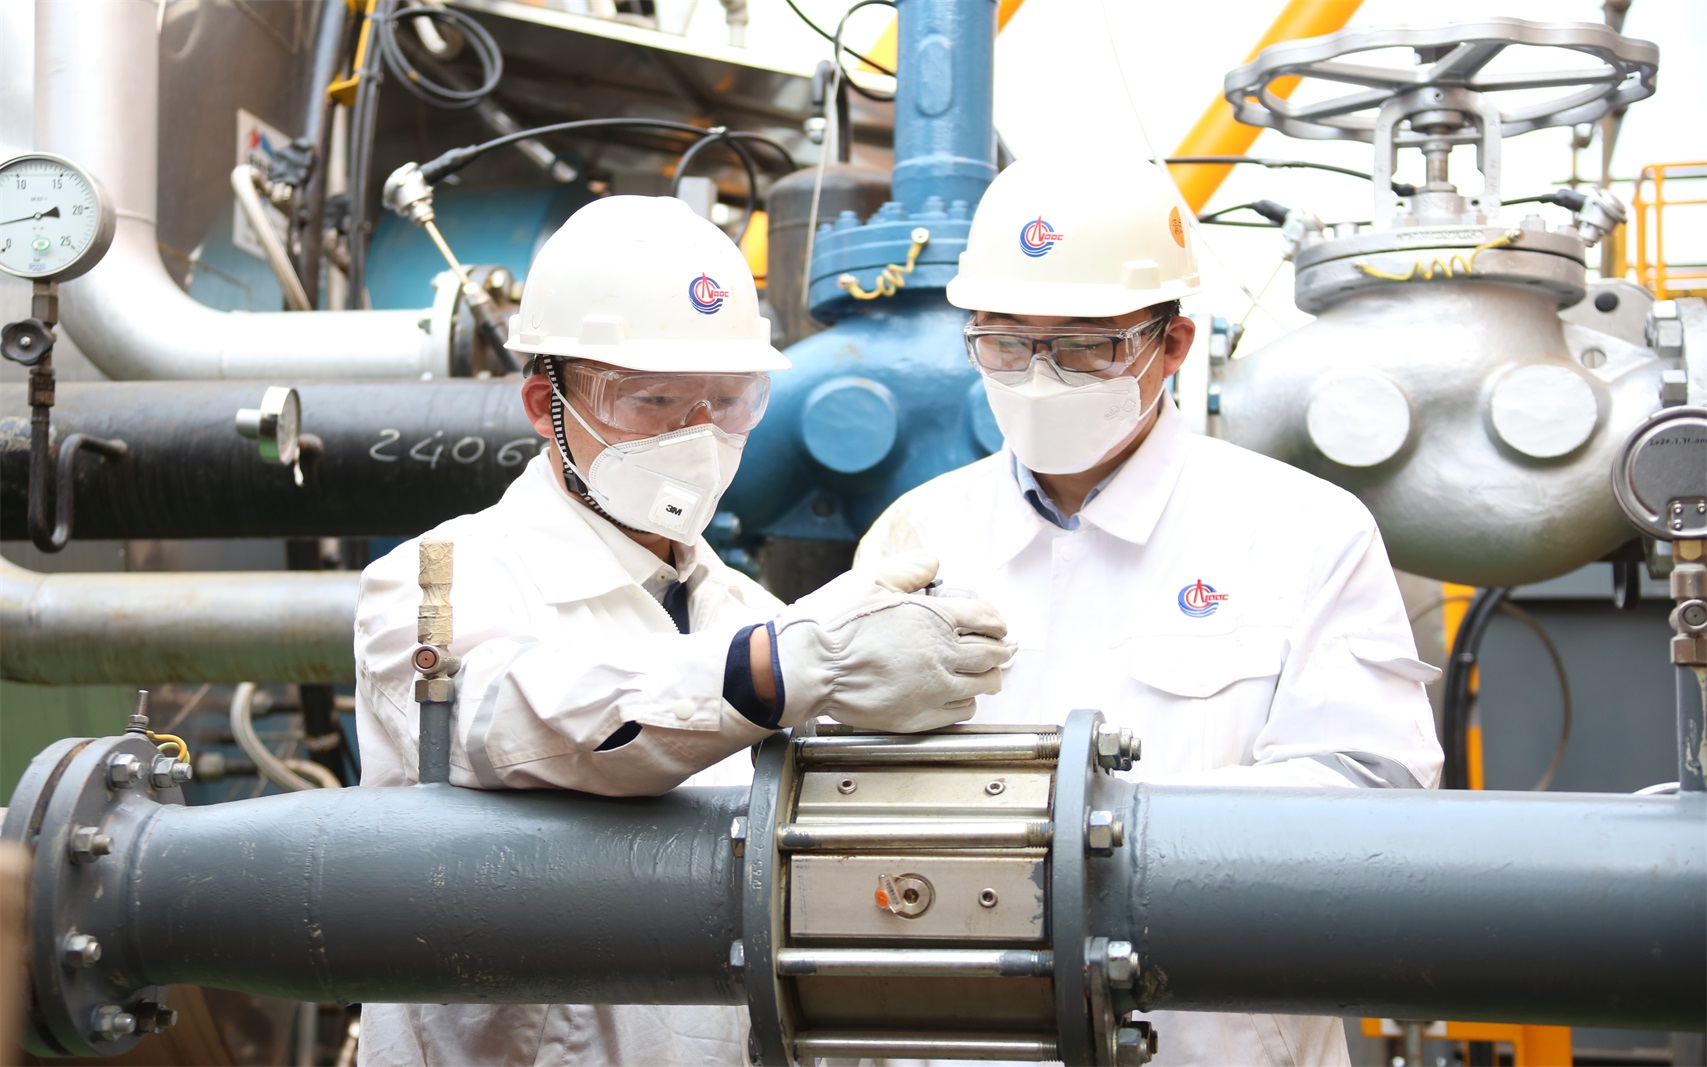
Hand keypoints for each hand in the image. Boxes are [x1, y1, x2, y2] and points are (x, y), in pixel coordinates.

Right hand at [772, 554, 1011, 732]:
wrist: (806, 669)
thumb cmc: (833, 624)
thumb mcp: (870, 579)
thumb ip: (909, 569)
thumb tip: (934, 563)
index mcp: (932, 619)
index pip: (985, 618)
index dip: (996, 621)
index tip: (996, 625)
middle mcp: (940, 655)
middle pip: (992, 654)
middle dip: (1000, 649)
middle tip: (1003, 648)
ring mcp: (932, 690)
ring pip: (982, 686)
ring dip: (988, 677)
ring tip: (987, 674)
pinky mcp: (919, 717)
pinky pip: (961, 711)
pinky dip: (967, 702)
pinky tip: (959, 696)